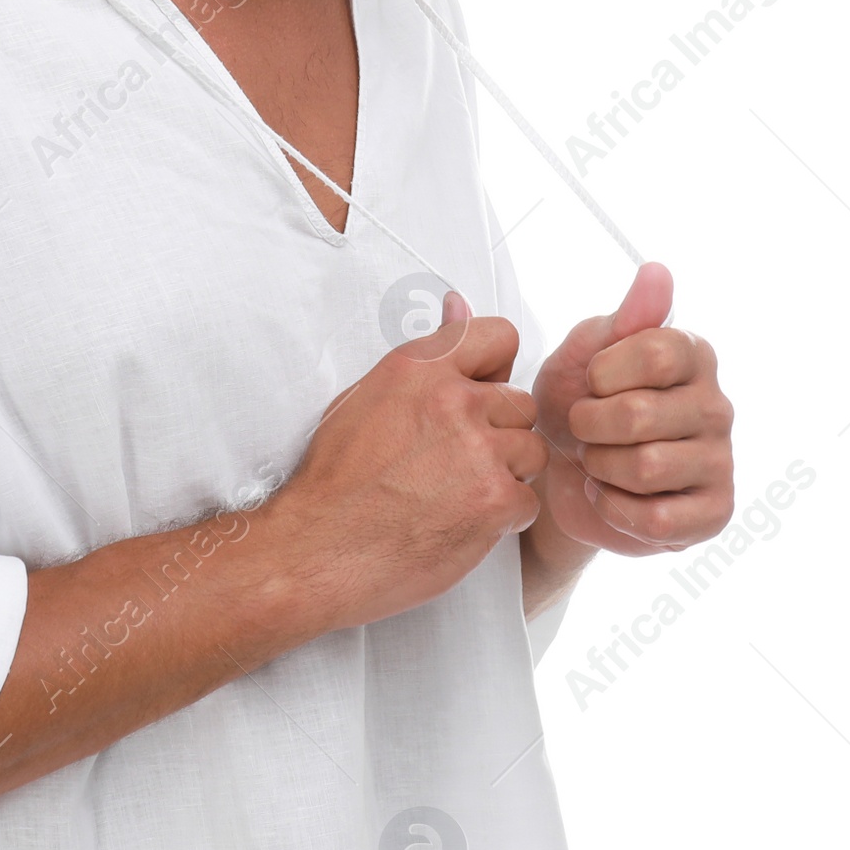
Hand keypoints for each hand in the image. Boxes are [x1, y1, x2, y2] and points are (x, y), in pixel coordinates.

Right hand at [265, 304, 548, 631]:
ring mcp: (478, 451)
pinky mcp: (494, 501)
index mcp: (419, 367)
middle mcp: (453, 400)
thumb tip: (459, 302)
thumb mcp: (368, 396)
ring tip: (458, 493)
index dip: (494, 371)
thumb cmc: (336, 479)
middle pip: (519, 404)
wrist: (319, 548)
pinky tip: (463, 522)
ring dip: (505, 474)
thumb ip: (427, 356)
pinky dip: (503, 517)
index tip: (477, 394)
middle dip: (498, 432)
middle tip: (455, 461)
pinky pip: (527, 501)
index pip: (500, 337)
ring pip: (531, 451)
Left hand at [530, 263, 733, 555]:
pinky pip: (656, 519)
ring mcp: (720, 462)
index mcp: (693, 356)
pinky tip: (610, 495)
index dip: (604, 373)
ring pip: (647, 467)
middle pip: (641, 414)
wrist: (562, 476)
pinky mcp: (713, 513)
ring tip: (596, 461)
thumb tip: (657, 272)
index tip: (591, 382)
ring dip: (599, 467)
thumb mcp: (584, 353)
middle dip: (590, 425)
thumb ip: (622, 318)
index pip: (656, 352)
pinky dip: (615, 508)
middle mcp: (716, 405)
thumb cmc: (578, 405)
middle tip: (584, 428)